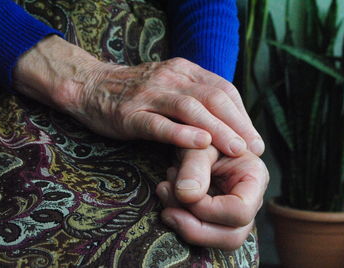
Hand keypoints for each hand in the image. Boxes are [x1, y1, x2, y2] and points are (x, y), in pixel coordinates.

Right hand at [14, 35, 263, 156]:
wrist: (89, 85)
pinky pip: (159, 123)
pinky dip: (181, 133)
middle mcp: (170, 78)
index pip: (222, 89)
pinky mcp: (130, 113)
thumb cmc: (134, 91)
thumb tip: (226, 120)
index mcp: (184, 70)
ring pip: (190, 109)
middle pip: (212, 98)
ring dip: (217, 129)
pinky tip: (200, 143)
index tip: (253, 137)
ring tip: (236, 149)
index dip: (242, 114)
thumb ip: (195, 96)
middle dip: (237, 124)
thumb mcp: (169, 85)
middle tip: (253, 147)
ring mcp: (149, 94)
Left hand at [156, 146, 268, 249]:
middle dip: (194, 227)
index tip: (183, 193)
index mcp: (255, 178)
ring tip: (165, 192)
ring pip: (216, 241)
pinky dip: (180, 220)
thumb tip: (186, 196)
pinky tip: (167, 195)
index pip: (240, 211)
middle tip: (166, 207)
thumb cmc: (202, 136)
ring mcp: (234, 214)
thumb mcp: (198, 145)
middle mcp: (250, 201)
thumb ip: (194, 167)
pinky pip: (201, 234)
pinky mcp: (217, 220)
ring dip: (184, 225)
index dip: (208, 210)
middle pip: (232, 236)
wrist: (196, 136)